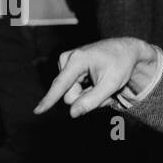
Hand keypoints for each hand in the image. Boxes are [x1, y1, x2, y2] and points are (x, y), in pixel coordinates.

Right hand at [35, 38, 156, 117]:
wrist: (126, 50)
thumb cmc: (121, 65)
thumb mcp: (111, 84)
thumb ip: (92, 100)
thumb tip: (72, 113)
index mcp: (77, 60)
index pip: (60, 85)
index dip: (49, 100)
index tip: (37, 111)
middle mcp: (67, 59)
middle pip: (70, 96)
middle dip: (86, 99)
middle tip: (106, 92)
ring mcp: (67, 63)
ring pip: (72, 94)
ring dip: (89, 96)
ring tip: (103, 85)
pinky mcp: (69, 68)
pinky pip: (73, 89)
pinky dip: (87, 91)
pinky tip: (98, 83)